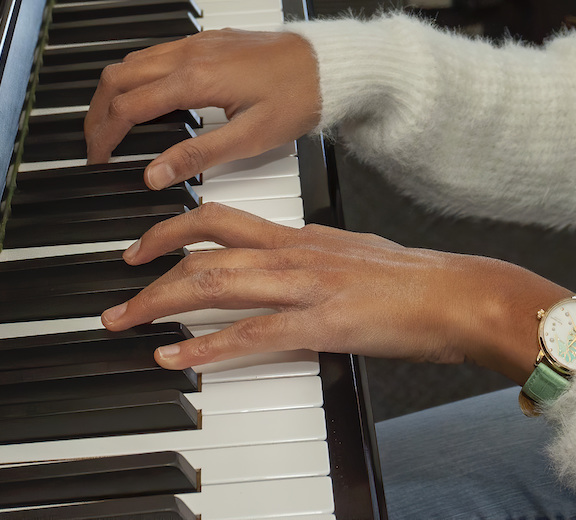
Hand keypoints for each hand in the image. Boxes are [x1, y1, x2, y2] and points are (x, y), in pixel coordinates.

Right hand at [86, 30, 321, 187]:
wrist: (330, 64)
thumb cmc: (299, 98)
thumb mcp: (250, 138)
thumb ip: (197, 156)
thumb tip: (152, 174)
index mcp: (194, 79)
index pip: (128, 106)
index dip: (105, 136)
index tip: (98, 160)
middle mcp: (189, 54)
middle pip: (118, 77)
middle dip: (97, 111)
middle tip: (94, 144)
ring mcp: (198, 43)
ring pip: (134, 60)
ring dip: (114, 91)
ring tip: (112, 124)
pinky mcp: (208, 39)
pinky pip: (157, 52)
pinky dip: (137, 76)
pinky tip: (146, 98)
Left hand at [99, 202, 567, 381]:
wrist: (458, 294)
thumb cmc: (416, 282)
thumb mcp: (354, 255)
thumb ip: (315, 258)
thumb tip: (289, 265)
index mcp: (301, 235)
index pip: (222, 217)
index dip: (173, 225)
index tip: (143, 242)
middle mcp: (294, 252)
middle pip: (205, 246)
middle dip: (151, 265)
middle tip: (117, 286)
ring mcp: (305, 286)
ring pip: (216, 283)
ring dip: (161, 303)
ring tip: (126, 321)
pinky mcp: (320, 324)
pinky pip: (251, 334)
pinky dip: (206, 346)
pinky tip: (177, 358)